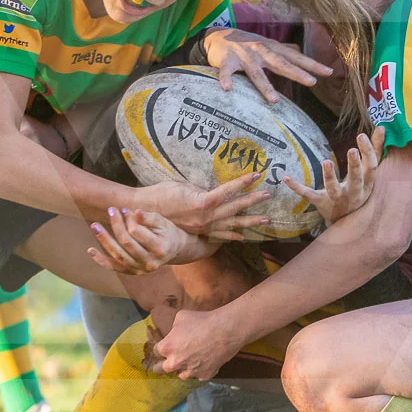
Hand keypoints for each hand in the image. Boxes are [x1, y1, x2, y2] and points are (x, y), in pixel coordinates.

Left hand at [87, 207, 217, 273]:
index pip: (137, 233)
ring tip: (95, 225)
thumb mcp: (163, 222)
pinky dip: (101, 260)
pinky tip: (90, 250)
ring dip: (104, 240)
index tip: (125, 209)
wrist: (173, 249)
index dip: (128, 219)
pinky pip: (114, 267)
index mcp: (160, 248)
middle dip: (116, 225)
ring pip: (118, 255)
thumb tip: (134, 212)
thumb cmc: (167, 232)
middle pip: (126, 243)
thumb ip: (149, 218)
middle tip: (110, 210)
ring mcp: (140, 270)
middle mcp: (150, 263)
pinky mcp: (132, 272)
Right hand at [137, 174, 270, 239]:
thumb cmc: (161, 194)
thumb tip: (216, 194)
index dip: (243, 183)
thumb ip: (202, 191)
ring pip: (231, 225)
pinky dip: (231, 236)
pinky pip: (218, 235)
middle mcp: (206, 218)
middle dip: (252, 201)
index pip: (228, 191)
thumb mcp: (183, 187)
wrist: (143, 213)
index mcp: (202, 203)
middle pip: (234, 209)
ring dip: (249, 222)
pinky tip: (242, 237)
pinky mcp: (198, 232)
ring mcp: (203, 227)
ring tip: (266, 220)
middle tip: (268, 195)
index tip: (256, 175)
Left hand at [152, 308, 244, 380]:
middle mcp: (175, 363)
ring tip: (189, 361)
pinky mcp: (204, 375)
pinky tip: (204, 361)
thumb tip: (174, 333)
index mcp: (166, 348)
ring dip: (182, 369)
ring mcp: (190, 371)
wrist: (225, 331)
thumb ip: (173, 328)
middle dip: (160, 366)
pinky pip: (198, 375)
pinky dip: (200, 370)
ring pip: (180, 375)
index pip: (156, 351)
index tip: (163, 348)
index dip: (160, 348)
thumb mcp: (181, 317)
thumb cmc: (202, 321)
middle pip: (161, 369)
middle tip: (162, 364)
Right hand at [202, 28, 332, 102]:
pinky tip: (227, 89)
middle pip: (281, 63)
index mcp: (272, 49)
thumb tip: (299, 51)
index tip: (329, 72)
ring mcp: (244, 56)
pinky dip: (226, 79)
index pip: (296, 57)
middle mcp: (261, 51)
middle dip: (296, 73)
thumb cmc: (246, 43)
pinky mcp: (227, 60)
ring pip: (256, 72)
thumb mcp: (267, 44)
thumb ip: (283, 50)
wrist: (218, 36)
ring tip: (274, 100)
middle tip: (311, 82)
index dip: (312, 65)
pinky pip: (226, 71)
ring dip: (265, 86)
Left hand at [284, 127, 384, 224]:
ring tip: (326, 161)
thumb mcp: (369, 172)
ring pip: (333, 189)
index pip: (371, 167)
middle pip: (356, 179)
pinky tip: (286, 178)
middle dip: (355, 165)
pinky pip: (309, 195)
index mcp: (367, 183)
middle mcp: (354, 192)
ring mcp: (337, 199)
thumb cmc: (360, 190)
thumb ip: (376, 149)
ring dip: (329, 176)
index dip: (367, 152)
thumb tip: (382, 127)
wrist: (347, 222)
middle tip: (352, 150)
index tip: (361, 136)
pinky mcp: (321, 203)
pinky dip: (297, 187)